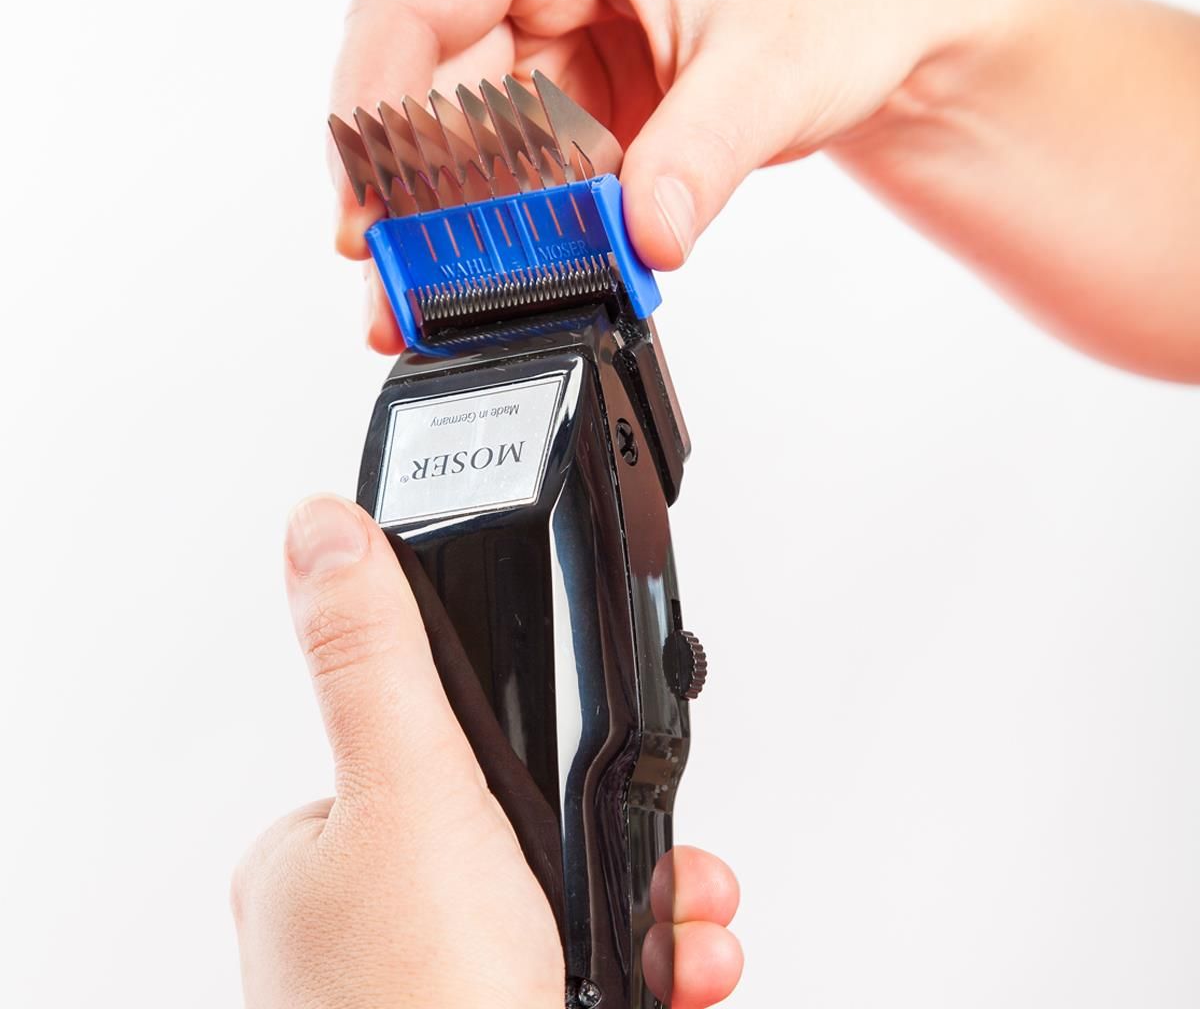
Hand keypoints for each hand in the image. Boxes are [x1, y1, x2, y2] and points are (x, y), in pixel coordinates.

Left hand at [232, 494, 743, 1007]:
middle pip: (520, 831)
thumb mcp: (408, 795)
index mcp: (321, 854)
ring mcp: (434, 985)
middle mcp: (368, 923)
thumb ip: (373, 656)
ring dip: (650, 900)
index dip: (526, 754)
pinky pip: (583, 970)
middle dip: (614, 832)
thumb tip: (311, 528)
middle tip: (668, 850)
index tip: (587, 763)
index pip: (436, 755)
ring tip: (694, 911)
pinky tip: (681, 967)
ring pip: (565, 903)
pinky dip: (645, 965)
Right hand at [330, 0, 1021, 353]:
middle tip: (402, 292)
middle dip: (411, 201)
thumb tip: (645, 236)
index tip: (369, 211)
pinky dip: (517, 230)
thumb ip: (698, 156)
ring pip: (464, 145)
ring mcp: (549, 40)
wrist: (887, 15)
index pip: (413, 7)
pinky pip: (519, 174)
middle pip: (423, 92)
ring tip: (446, 307)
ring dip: (459, 229)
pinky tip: (513, 279)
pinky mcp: (573, 102)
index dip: (373, 115)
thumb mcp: (771, 66)